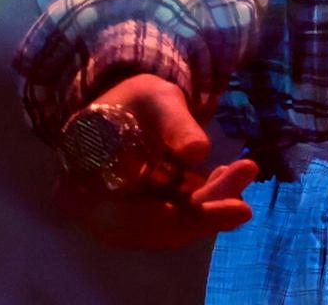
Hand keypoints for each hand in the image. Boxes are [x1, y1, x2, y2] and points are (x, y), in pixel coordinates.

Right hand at [52, 74, 262, 249]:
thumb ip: (172, 123)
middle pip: (157, 227)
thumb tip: (196, 153)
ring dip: (212, 204)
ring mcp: (122, 218)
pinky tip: (229, 174)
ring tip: (244, 169)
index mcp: (81, 190)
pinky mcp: (144, 214)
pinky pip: (177, 217)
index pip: (131, 220)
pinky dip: (206, 200)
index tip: (233, 209)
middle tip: (247, 173)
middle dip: (208, 209)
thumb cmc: (133, 100)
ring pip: (172, 225)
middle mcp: (97, 215)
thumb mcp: (154, 99)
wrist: (124, 106)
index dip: (182, 220)